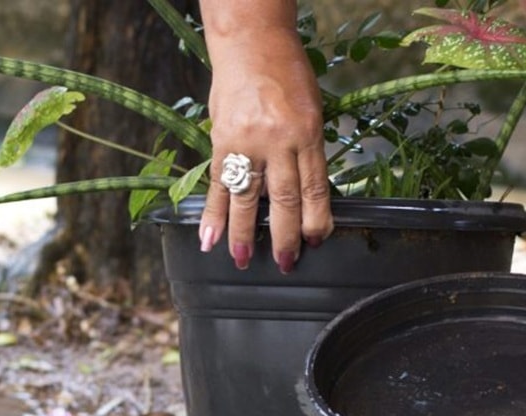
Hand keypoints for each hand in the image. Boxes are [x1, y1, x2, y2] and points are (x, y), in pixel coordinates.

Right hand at [198, 32, 331, 271]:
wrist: (251, 43)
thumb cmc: (286, 74)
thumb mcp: (311, 110)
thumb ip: (307, 150)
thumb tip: (304, 195)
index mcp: (308, 132)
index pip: (314, 186)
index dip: (317, 219)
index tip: (317, 241)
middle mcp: (279, 139)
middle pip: (284, 198)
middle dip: (285, 236)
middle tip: (286, 263)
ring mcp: (248, 141)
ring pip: (248, 196)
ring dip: (244, 233)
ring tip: (242, 260)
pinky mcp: (221, 140)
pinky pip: (217, 183)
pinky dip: (212, 212)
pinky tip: (208, 238)